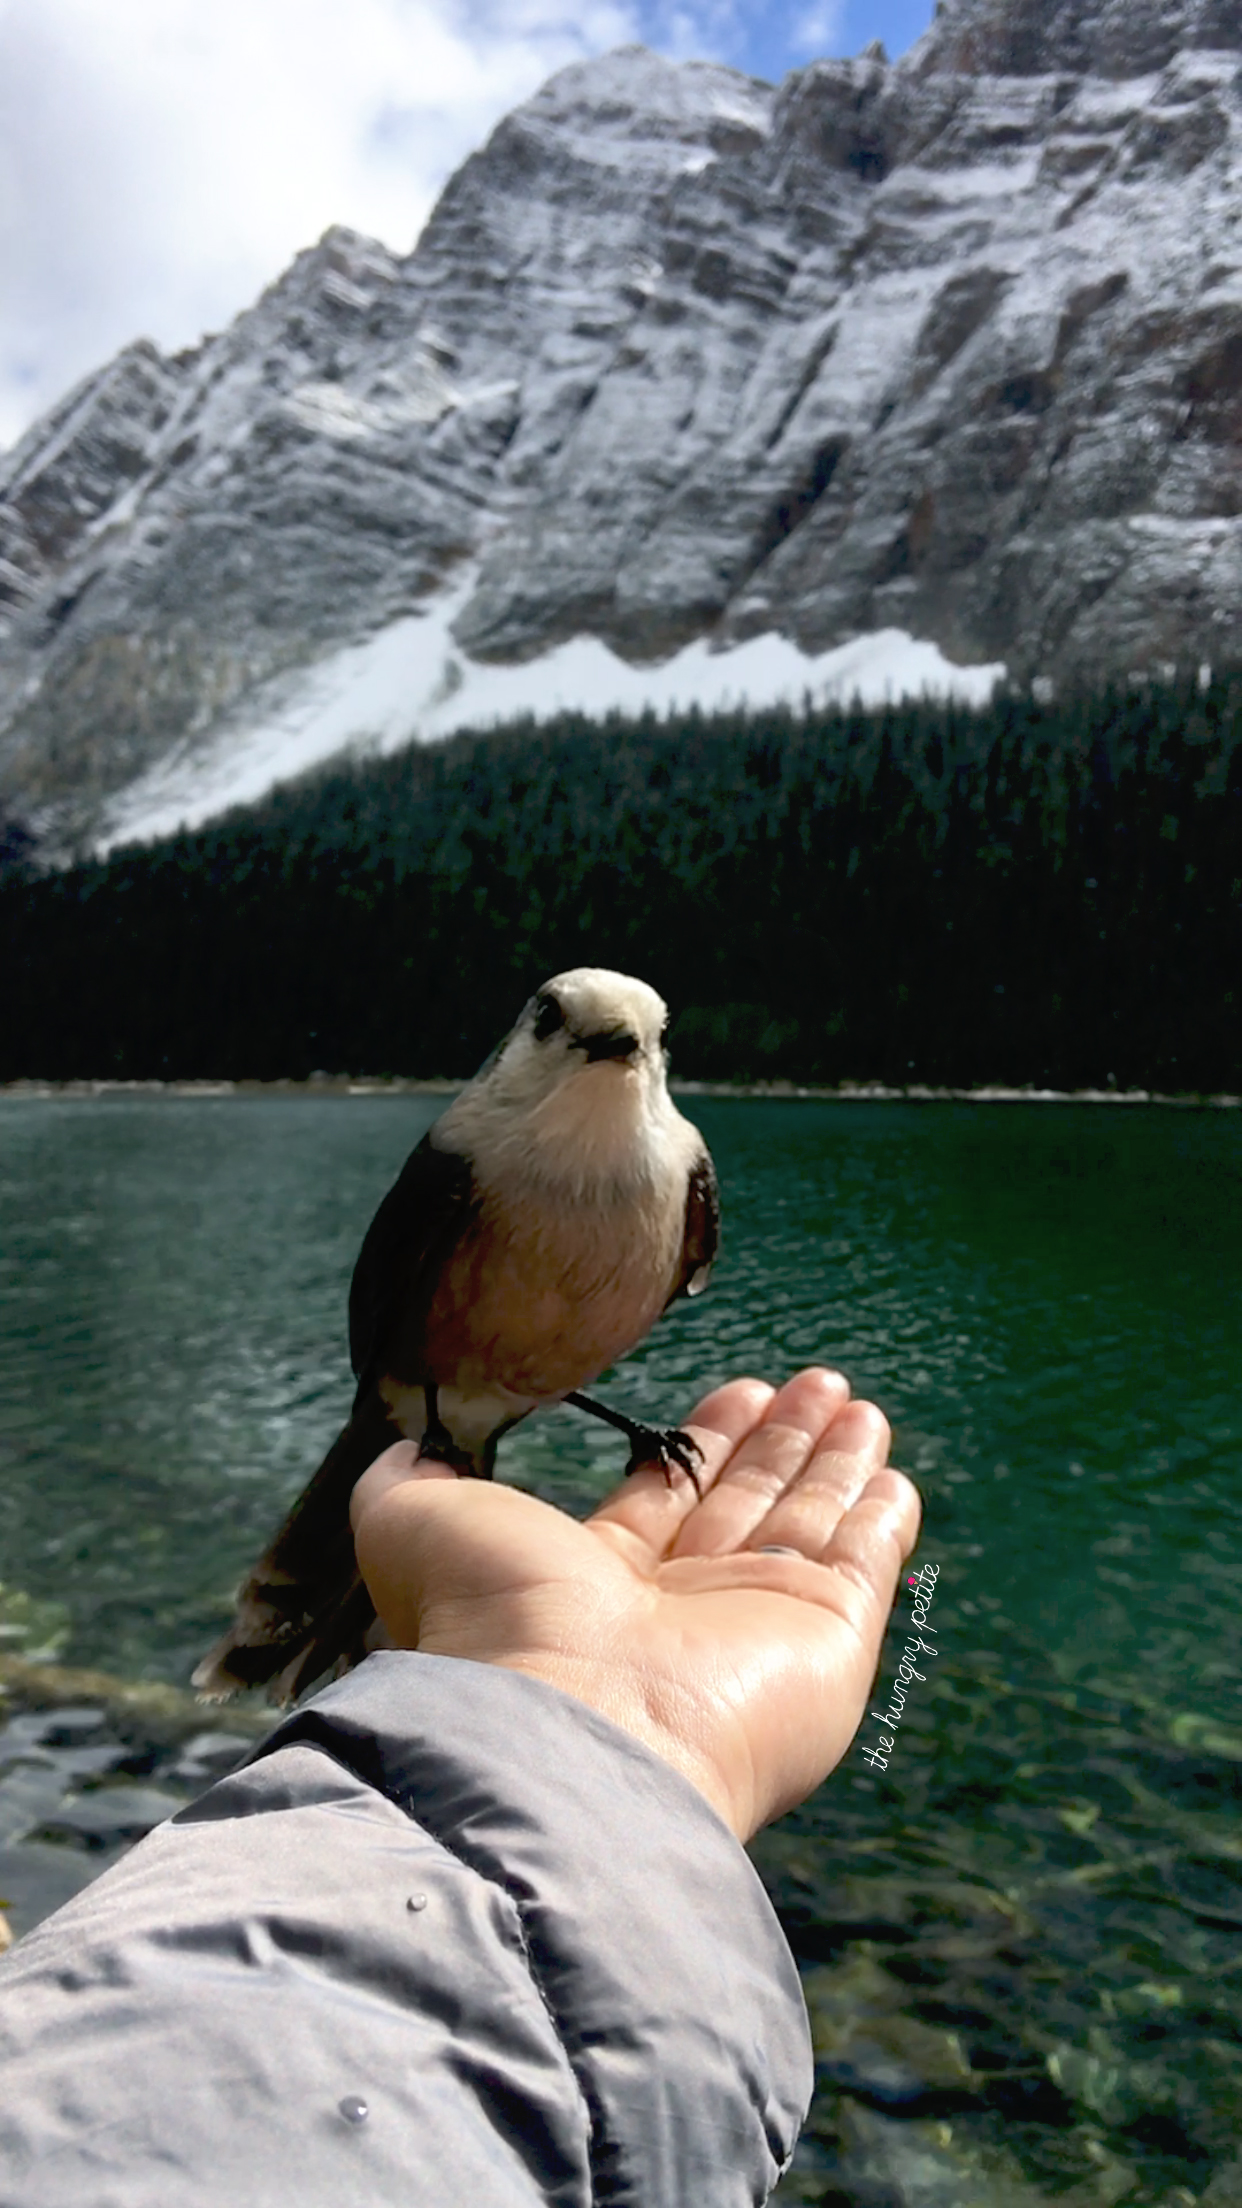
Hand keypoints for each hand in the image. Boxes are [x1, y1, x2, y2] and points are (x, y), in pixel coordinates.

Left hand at [350, 1368, 919, 1841]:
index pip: (665, 1502)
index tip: (737, 1390)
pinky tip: (892, 1472)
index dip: (702, 1445)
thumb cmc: (492, 1623)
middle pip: (745, 1505)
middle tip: (812, 1381)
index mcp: (599, 1586)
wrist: (575, 1725)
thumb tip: (402, 1449)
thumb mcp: (415, 1527)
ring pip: (807, 1523)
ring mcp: (761, 1626)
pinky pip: (866, 1564)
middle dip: (777, 1441)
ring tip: (853, 1397)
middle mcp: (683, 1609)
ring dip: (832, 1459)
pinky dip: (882, 1519)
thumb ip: (405, 1486)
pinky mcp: (829, 1637)